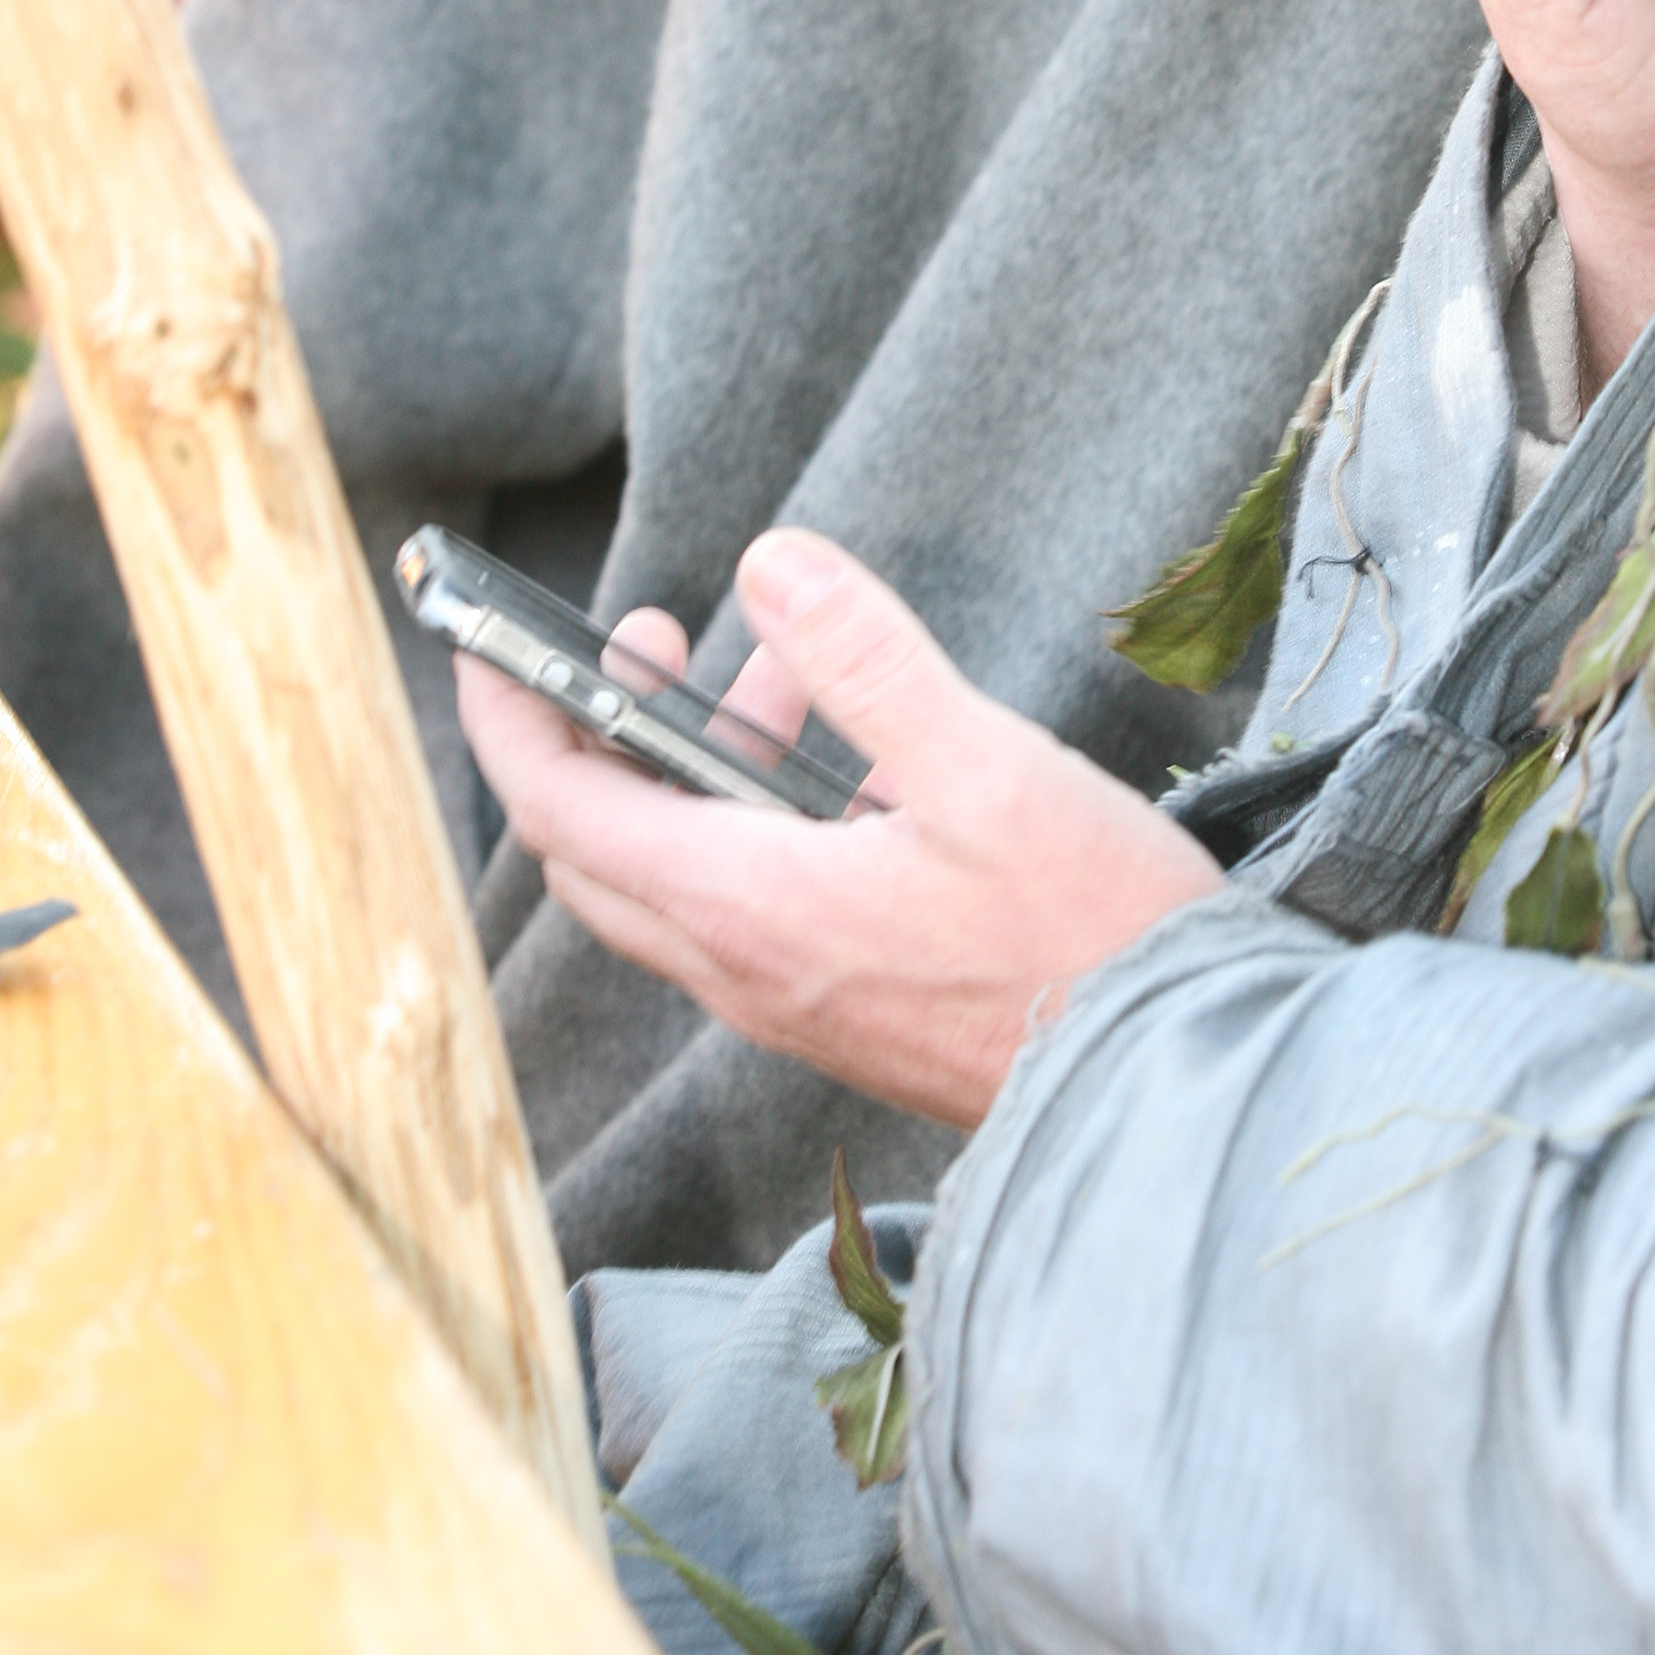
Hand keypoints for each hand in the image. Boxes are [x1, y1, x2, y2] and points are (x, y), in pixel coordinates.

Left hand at [454, 532, 1222, 1126]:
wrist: (1166, 1091)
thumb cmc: (1090, 936)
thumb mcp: (987, 767)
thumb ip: (870, 661)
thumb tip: (775, 563)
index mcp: (751, 907)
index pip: (563, 809)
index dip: (510, 716)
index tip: (488, 641)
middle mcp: (747, 968)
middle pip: (601, 850)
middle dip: (600, 731)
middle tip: (654, 638)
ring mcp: (794, 1000)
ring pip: (683, 875)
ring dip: (700, 765)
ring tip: (786, 671)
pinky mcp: (847, 1010)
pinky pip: (753, 906)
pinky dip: (762, 816)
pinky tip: (864, 761)